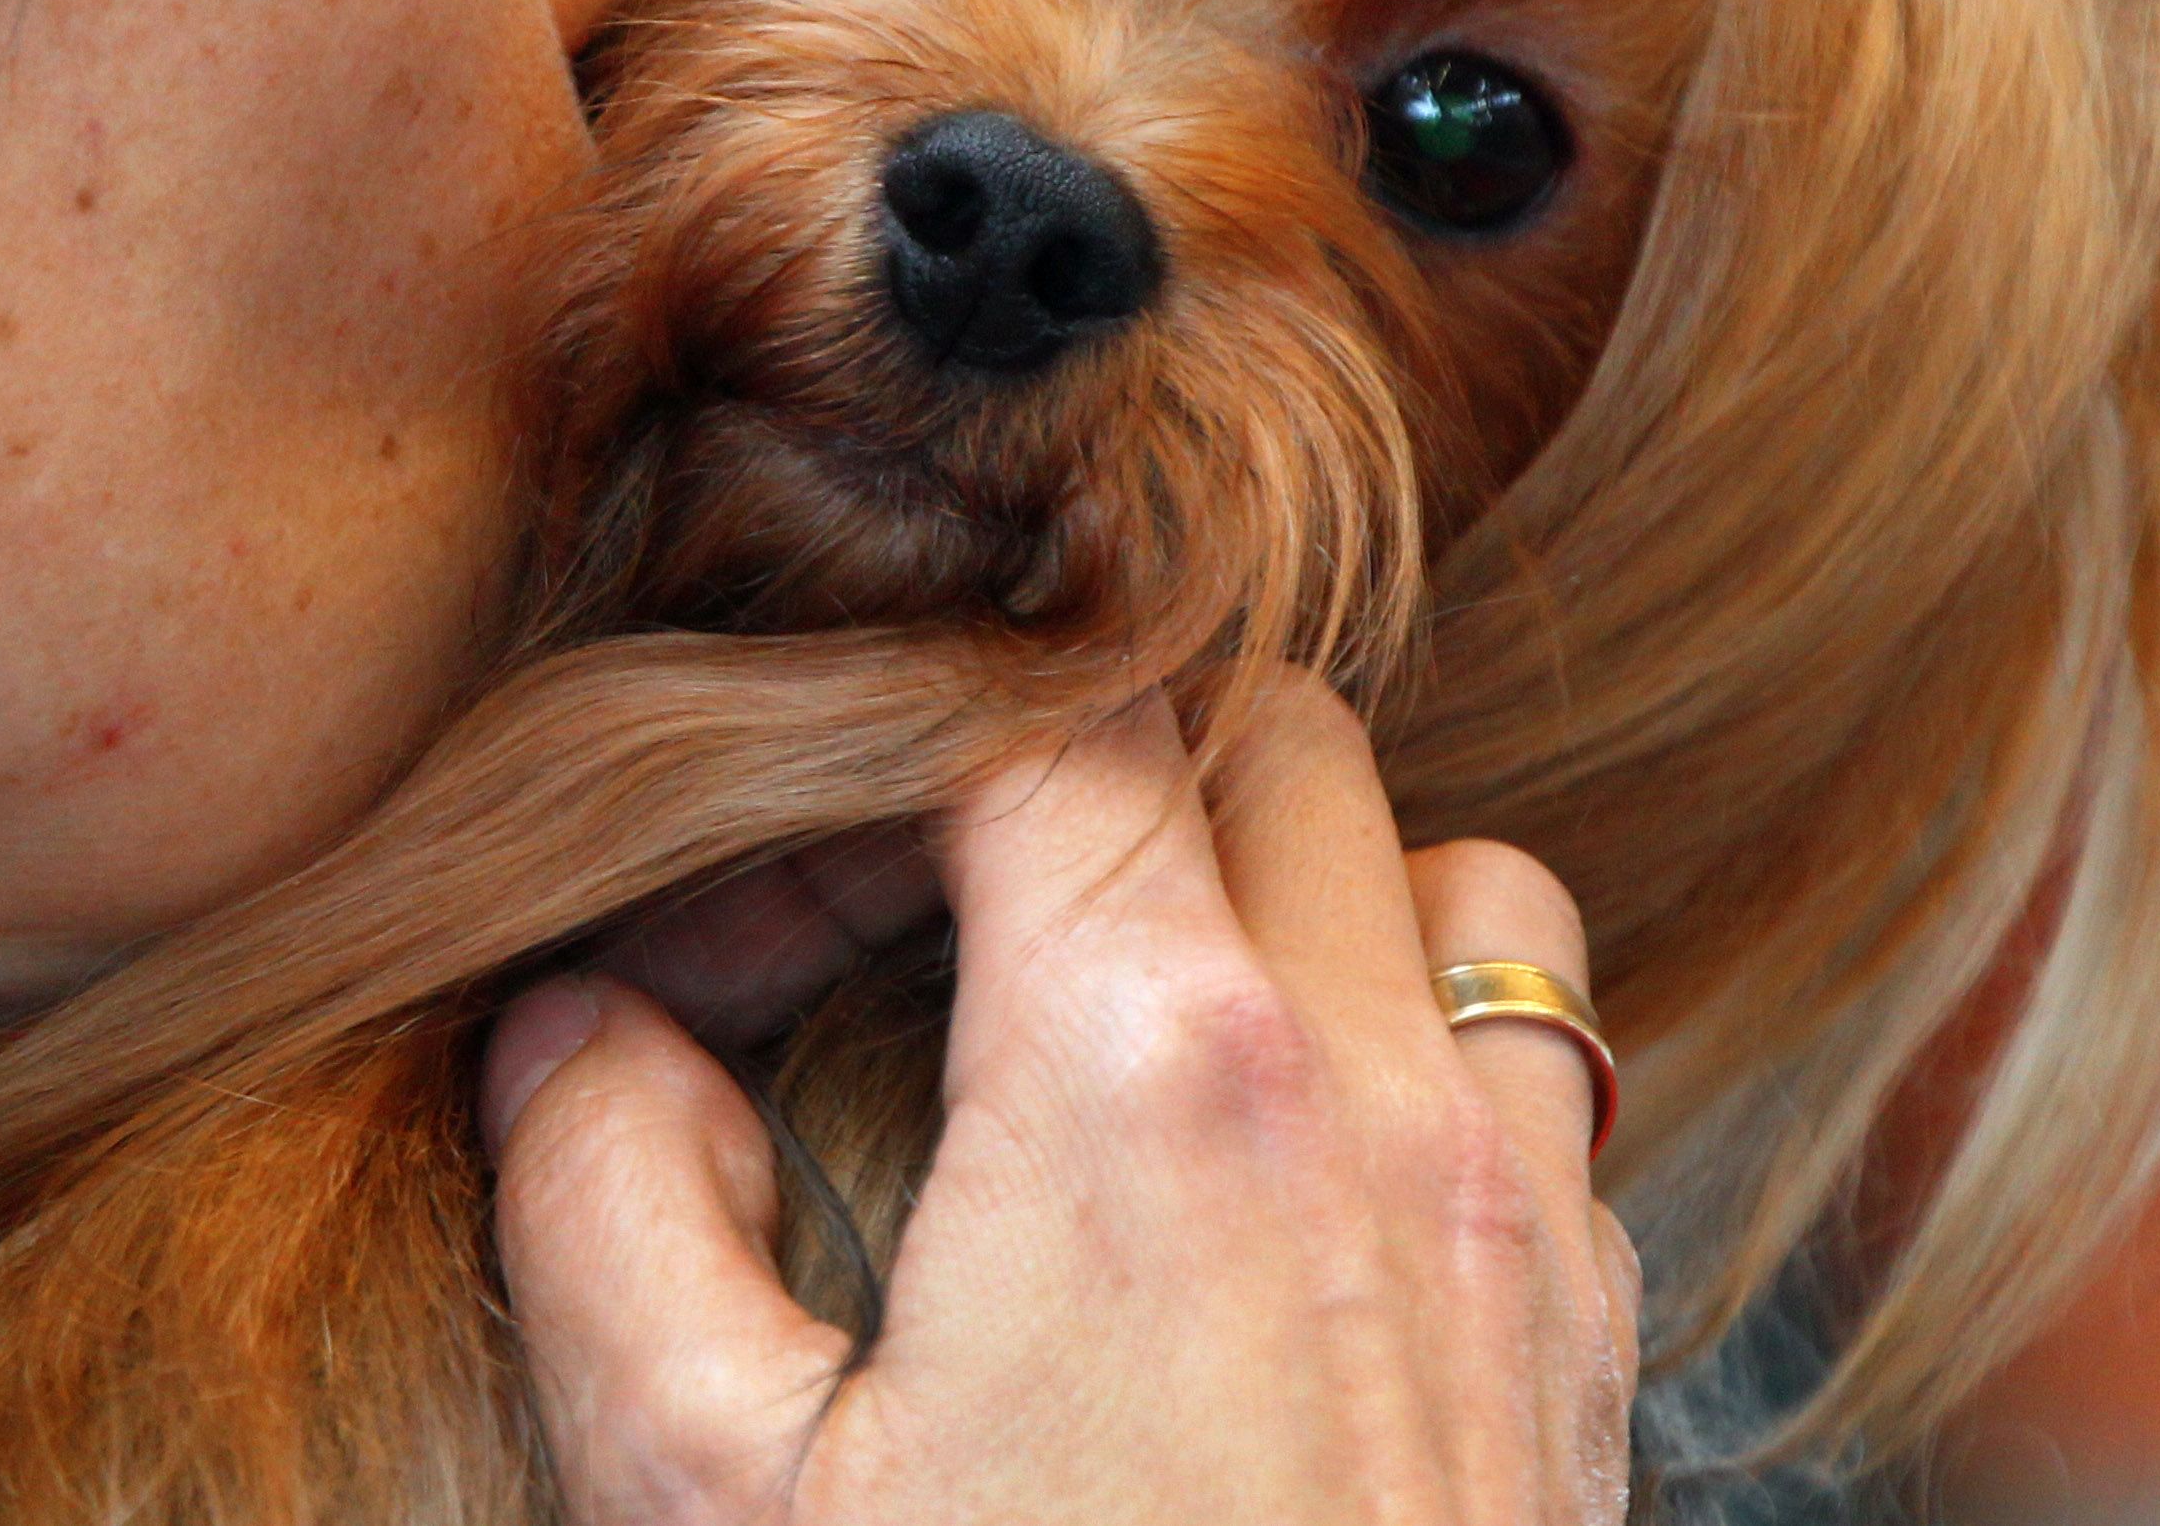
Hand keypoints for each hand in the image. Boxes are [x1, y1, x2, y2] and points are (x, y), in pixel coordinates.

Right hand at [480, 674, 1639, 1524]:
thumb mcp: (701, 1503)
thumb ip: (602, 1204)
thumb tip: (574, 1027)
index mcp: (1155, 1077)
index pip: (1037, 712)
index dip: (863, 754)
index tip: (753, 911)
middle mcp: (1378, 1094)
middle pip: (1255, 732)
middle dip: (1065, 768)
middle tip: (905, 935)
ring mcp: (1517, 1216)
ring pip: (1445, 864)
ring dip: (1289, 879)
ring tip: (1115, 1015)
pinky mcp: (1584, 1346)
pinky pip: (1539, 1066)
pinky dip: (1418, 1041)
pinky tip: (1275, 1188)